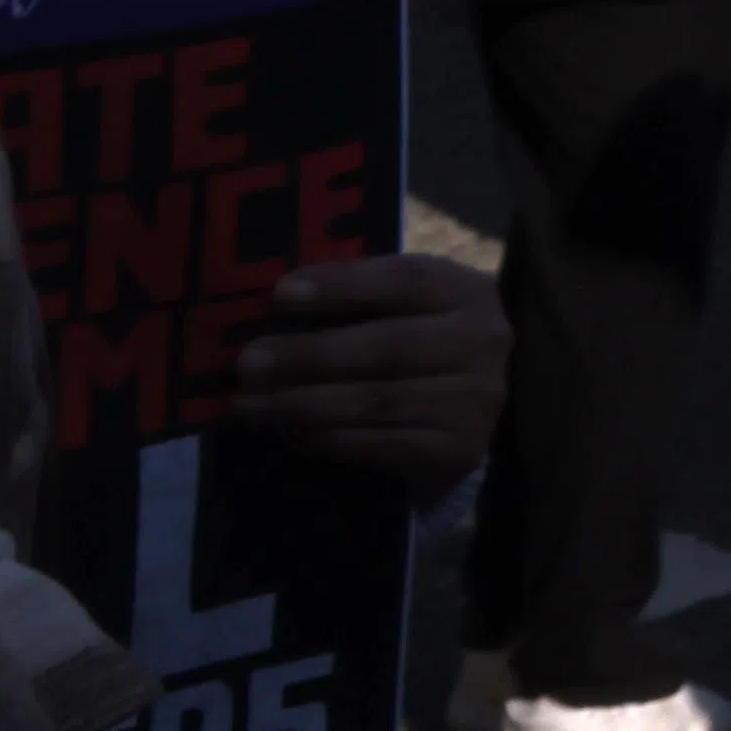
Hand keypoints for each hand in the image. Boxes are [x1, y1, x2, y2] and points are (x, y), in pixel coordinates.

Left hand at [220, 255, 506, 496]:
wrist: (470, 411)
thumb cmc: (419, 343)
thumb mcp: (405, 306)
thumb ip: (355, 298)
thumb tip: (275, 303)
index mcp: (467, 291)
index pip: (404, 280)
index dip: (342, 285)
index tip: (280, 295)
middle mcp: (482, 342)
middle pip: (387, 346)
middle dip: (308, 355)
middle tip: (247, 363)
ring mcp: (473, 400)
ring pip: (375, 400)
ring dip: (301, 403)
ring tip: (248, 405)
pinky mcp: (456, 449)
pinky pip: (377, 444)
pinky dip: (324, 439)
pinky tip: (286, 432)